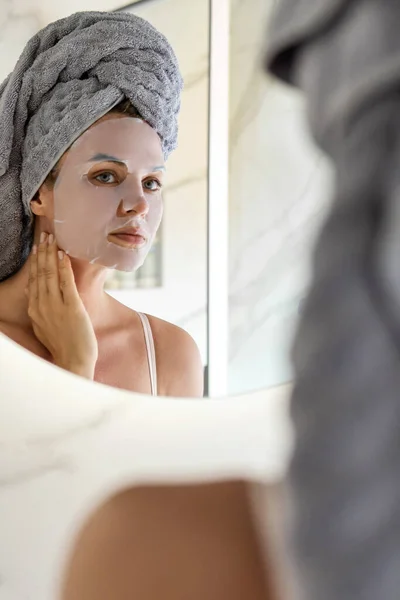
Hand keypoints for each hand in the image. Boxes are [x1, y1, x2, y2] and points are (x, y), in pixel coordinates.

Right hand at [26, 232, 97, 378]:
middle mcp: (42, 306)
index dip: (35, 261)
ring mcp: (56, 306)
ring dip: (51, 255)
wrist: (73, 362)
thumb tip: (33, 292)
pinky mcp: (72, 308)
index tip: (37, 247)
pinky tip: (63, 256)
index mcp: (35, 310)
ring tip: (53, 240)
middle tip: (45, 235)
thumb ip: (39, 309)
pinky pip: (65, 284)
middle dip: (42, 252)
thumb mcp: (44, 326)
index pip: (33, 280)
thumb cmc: (63, 346)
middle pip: (40, 273)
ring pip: (50, 275)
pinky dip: (63, 268)